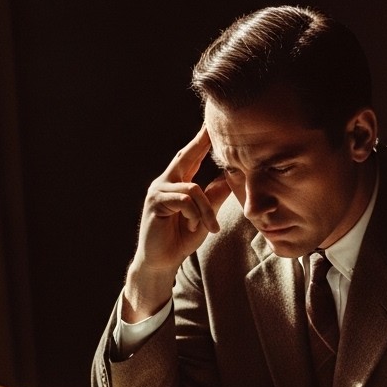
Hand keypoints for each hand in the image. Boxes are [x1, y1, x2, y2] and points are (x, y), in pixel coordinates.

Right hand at [122, 125, 230, 321]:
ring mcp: (158, 190)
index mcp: (177, 183)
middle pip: (186, 156)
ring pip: (193, 189)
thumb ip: (214, 198)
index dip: (201, 141)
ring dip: (206, 211)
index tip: (211, 125)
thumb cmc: (180, 240)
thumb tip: (230, 178)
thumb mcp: (204, 217)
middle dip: (199, 142)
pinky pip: (185, 200)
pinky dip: (195, 215)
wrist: (162, 262)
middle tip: (211, 126)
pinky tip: (192, 228)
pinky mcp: (155, 202)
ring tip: (208, 228)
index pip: (191, 157)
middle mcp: (165, 182)